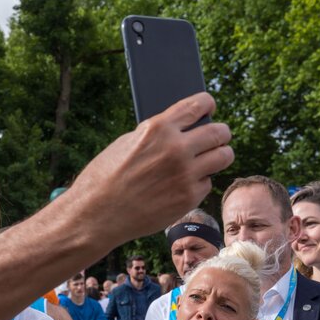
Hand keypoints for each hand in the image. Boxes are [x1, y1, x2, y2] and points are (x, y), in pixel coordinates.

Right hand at [72, 92, 232, 241]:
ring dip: (218, 155)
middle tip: (216, 136)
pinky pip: (207, 183)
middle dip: (220, 132)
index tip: (209, 106)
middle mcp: (176, 149)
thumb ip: (155, 135)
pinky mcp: (188, 198)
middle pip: (219, 132)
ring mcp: (185, 175)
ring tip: (209, 158)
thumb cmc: (104, 178)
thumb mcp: (126, 144)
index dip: (207, 103)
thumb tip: (180, 130)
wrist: (96, 215)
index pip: (198, 105)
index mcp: (158, 129)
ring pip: (224, 156)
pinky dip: (198, 182)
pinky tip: (181, 185)